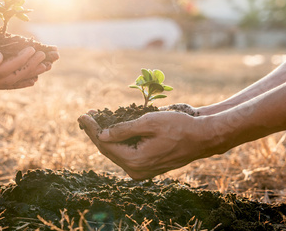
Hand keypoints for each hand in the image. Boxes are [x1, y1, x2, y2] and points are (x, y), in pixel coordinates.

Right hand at [0, 27, 50, 91]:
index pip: (1, 70)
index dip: (19, 60)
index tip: (34, 49)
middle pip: (7, 79)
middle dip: (28, 68)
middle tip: (47, 59)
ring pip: (6, 84)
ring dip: (26, 76)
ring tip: (45, 69)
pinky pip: (0, 84)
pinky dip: (16, 81)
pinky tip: (30, 79)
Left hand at [78, 110, 218, 179]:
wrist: (203, 137)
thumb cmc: (179, 126)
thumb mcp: (149, 122)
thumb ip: (123, 130)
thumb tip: (102, 134)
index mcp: (136, 161)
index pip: (105, 144)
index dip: (92, 129)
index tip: (83, 115)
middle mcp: (137, 170)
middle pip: (108, 150)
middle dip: (96, 132)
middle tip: (86, 116)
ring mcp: (142, 171)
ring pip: (117, 152)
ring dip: (106, 136)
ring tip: (96, 119)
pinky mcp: (147, 167)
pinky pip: (127, 153)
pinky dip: (119, 141)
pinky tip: (112, 128)